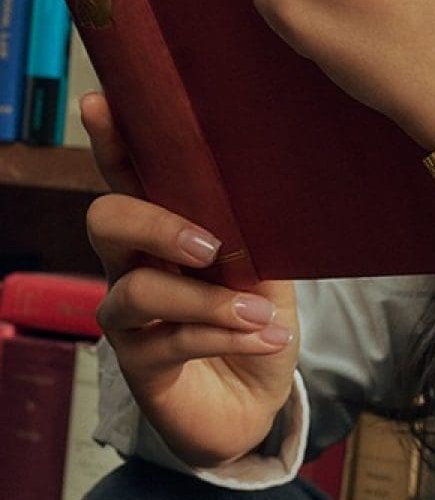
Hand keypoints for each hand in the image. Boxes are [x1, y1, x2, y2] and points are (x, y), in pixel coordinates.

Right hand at [82, 91, 299, 467]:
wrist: (256, 397)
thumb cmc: (253, 319)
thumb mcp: (266, 268)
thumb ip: (256, 232)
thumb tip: (268, 185)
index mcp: (164, 231)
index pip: (129, 178)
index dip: (112, 142)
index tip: (101, 103)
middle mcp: (132, 267)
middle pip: (107, 221)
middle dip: (156, 224)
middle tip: (211, 246)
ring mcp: (129, 317)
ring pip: (140, 290)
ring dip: (211, 302)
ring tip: (261, 316)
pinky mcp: (139, 365)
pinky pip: (172, 342)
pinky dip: (227, 338)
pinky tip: (266, 339)